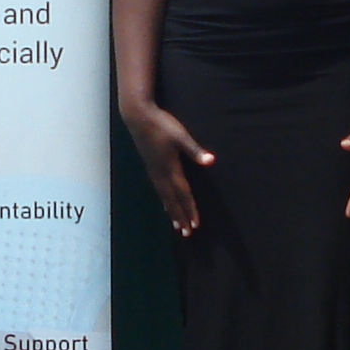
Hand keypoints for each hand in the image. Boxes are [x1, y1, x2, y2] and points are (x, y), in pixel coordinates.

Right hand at [122, 101, 213, 236]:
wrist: (138, 117)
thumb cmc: (161, 124)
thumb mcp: (181, 135)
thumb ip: (195, 150)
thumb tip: (211, 161)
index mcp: (170, 168)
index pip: (183, 193)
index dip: (190, 209)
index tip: (195, 224)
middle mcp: (161, 173)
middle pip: (172, 200)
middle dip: (180, 217)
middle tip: (187, 233)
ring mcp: (153, 170)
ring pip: (163, 197)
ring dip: (171, 212)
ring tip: (176, 226)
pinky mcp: (150, 166)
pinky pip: (158, 190)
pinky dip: (163, 201)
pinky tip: (164, 203)